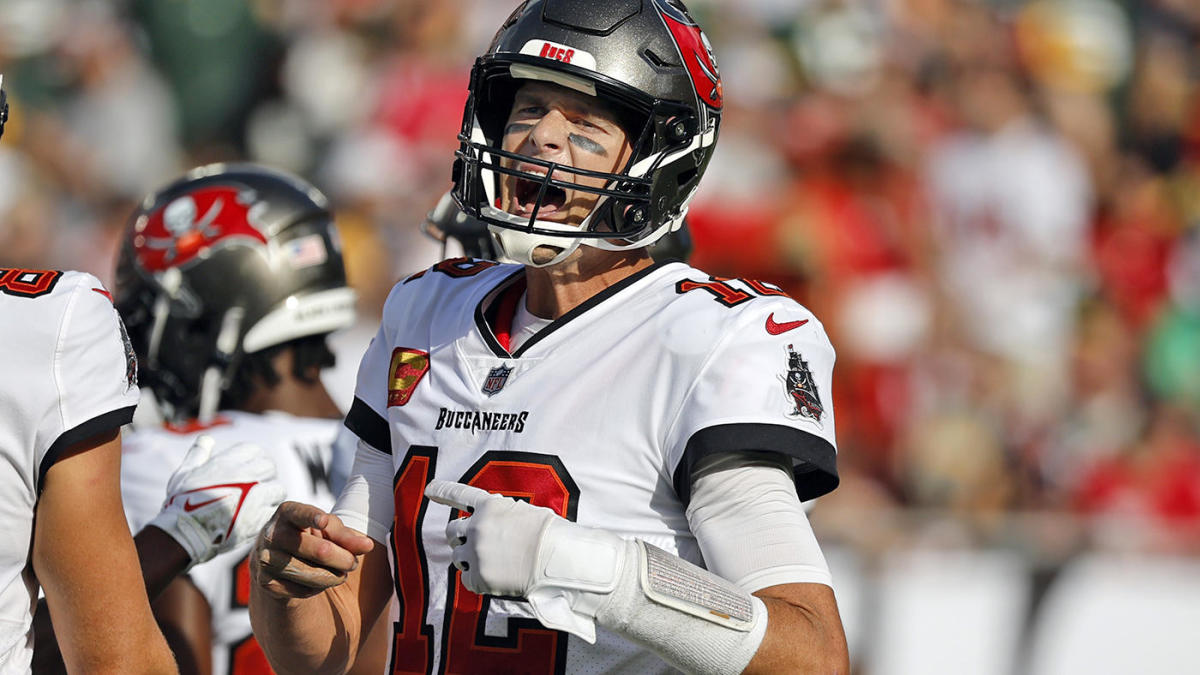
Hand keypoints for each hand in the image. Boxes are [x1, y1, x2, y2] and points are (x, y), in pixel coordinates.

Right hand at [149, 435, 286, 564]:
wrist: (185, 534)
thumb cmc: (181, 503)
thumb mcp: (184, 473)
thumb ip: (198, 454)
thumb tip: (207, 439)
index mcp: (228, 463)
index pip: (254, 450)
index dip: (253, 457)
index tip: (250, 467)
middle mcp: (246, 477)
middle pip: (269, 466)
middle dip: (265, 474)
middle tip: (257, 485)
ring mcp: (256, 498)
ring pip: (278, 489)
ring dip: (272, 495)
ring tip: (261, 502)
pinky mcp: (260, 518)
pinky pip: (275, 511)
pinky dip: (270, 514)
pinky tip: (260, 518)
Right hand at [252, 501, 374, 599]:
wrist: (276, 558)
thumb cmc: (309, 535)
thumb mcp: (327, 528)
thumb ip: (346, 536)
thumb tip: (368, 546)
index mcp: (288, 512)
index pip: (300, 513)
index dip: (312, 517)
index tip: (323, 521)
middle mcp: (272, 533)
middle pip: (320, 550)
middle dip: (344, 559)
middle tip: (353, 564)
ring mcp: (266, 558)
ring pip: (311, 574)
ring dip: (334, 577)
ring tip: (342, 574)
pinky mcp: (265, 582)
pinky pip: (301, 590)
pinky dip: (316, 589)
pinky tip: (319, 582)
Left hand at [425, 480, 625, 642]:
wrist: (559, 561)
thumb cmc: (550, 536)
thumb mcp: (525, 513)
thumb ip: (501, 515)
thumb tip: (488, 524)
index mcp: (490, 506)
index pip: (460, 495)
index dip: (443, 491)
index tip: (429, 489)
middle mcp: (477, 527)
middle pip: (452, 532)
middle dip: (460, 538)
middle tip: (476, 546)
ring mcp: (475, 553)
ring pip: (458, 557)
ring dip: (470, 560)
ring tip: (494, 564)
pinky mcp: (479, 577)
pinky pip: (468, 580)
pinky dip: (479, 580)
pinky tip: (497, 579)